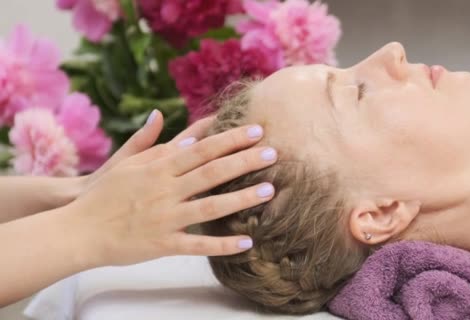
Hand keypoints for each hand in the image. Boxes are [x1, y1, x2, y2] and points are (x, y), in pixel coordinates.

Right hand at [65, 111, 276, 266]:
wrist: (78, 228)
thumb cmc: (102, 193)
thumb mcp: (123, 162)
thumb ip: (147, 141)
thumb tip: (160, 115)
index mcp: (158, 167)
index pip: (201, 148)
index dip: (229, 137)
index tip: (255, 129)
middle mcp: (165, 189)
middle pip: (211, 172)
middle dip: (244, 160)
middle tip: (273, 152)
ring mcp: (166, 216)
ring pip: (210, 206)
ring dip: (241, 198)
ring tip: (269, 190)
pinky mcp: (163, 243)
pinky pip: (198, 245)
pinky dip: (222, 244)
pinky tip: (247, 241)